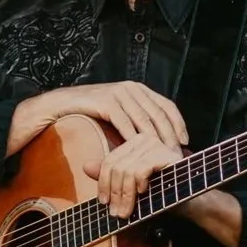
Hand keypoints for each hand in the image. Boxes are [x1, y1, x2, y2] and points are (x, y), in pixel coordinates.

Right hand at [10, 79, 188, 155]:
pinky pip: (125, 123)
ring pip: (144, 120)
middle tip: (176, 157)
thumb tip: (161, 141)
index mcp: (138, 89)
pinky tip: (139, 154)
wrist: (61, 105)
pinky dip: (134, 140)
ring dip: (155, 142)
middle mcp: (131, 88)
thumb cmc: (91, 114)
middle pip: (159, 114)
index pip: (167, 105)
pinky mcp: (106, 101)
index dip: (179, 124)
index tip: (186, 143)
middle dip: (170, 137)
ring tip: (161, 159)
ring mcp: (118, 93)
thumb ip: (137, 121)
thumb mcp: (119, 114)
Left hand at [85, 128, 181, 217]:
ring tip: (126, 212)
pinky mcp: (163, 153)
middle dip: (114, 193)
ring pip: (125, 170)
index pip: (110, 161)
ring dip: (124, 196)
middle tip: (115, 213)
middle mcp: (144, 138)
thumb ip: (112, 176)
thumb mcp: (132, 187)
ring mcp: (155, 143)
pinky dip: (137, 186)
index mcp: (135, 143)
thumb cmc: (162, 193)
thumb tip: (85, 166)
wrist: (193, 200)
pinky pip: (139, 171)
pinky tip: (144, 193)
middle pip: (115, 165)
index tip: (103, 203)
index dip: (103, 183)